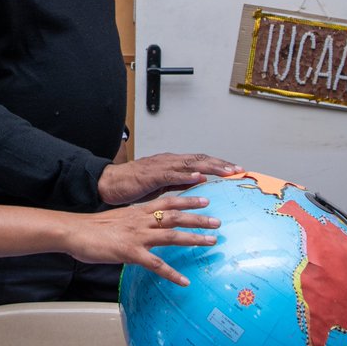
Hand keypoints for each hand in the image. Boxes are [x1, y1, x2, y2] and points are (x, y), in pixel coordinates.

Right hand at [66, 193, 219, 285]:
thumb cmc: (93, 227)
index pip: (168, 202)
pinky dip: (171, 273)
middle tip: (218, 222)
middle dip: (199, 219)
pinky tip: (183, 281)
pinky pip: (156, 265)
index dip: (188, 200)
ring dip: (194, 239)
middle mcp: (142, 221)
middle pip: (176, 217)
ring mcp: (138, 237)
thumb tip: (144, 226)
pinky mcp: (131, 253)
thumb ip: (134, 221)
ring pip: (172, 236)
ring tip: (212, 242)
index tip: (205, 200)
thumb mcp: (118, 218)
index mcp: (138, 211)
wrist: (75, 231)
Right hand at [97, 153, 241, 204]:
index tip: (234, 169)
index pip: (199, 162)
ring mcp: (160, 168)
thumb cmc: (132, 185)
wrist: (109, 183)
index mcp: (171, 164)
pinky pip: (171, 175)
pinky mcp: (150, 176)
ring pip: (190, 166)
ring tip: (225, 172)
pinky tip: (198, 178)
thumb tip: (199, 181)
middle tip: (237, 169)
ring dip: (209, 169)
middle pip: (199, 160)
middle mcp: (168, 162)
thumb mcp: (161, 185)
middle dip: (220, 164)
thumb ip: (179, 182)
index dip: (218, 165)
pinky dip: (185, 176)